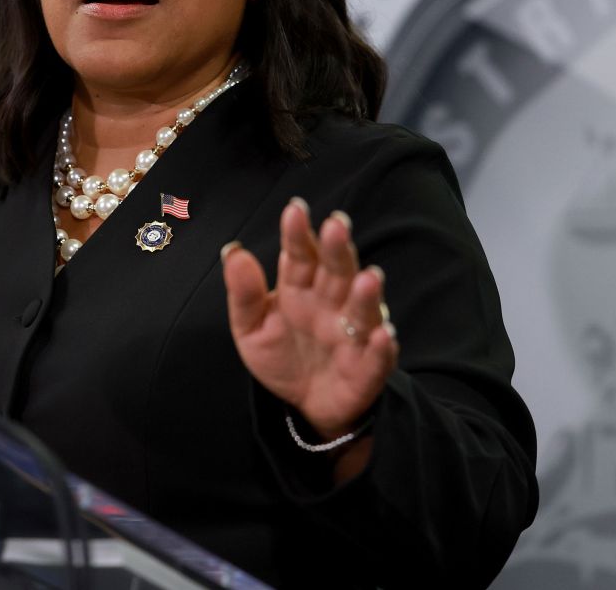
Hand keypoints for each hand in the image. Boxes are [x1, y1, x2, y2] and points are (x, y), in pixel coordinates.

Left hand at [223, 198, 398, 439]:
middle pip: (337, 272)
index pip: (300, 255)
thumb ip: (243, 292)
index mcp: (300, 288)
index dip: (298, 234)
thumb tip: (233, 251)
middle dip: (338, 250)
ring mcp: (352, 334)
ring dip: (367, 295)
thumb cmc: (281, 355)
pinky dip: (383, 346)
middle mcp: (331, 304)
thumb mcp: (250, 327)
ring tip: (369, 278)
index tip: (295, 210)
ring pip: (363, 309)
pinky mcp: (368, 367)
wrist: (304, 404)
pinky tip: (383, 334)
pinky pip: (378, 355)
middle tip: (336, 225)